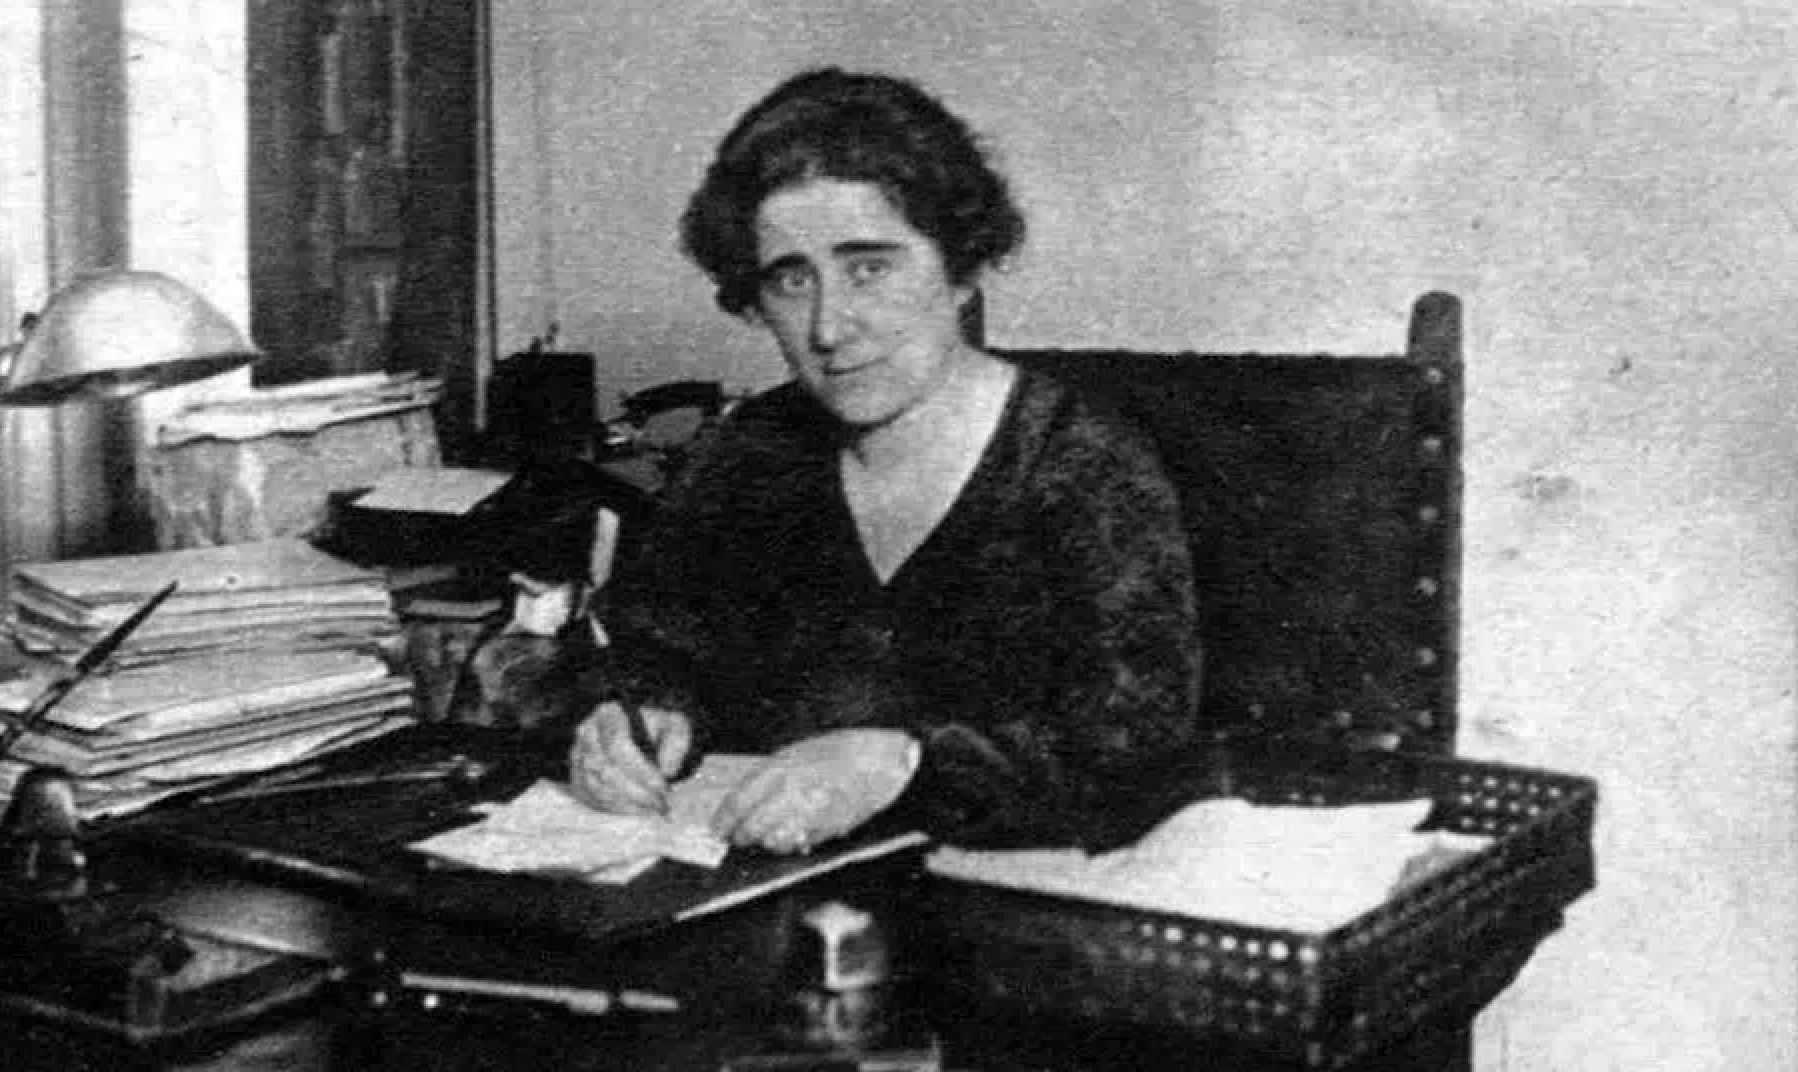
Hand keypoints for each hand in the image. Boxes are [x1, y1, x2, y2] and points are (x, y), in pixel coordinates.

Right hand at [568, 702, 692, 814]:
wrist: (645, 737)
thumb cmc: (660, 731)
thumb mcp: (676, 727)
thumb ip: (676, 744)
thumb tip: (665, 770)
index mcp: (609, 713)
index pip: (618, 746)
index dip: (640, 771)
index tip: (662, 787)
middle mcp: (587, 732)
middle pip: (605, 768)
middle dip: (635, 791)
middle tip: (658, 803)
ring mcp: (578, 755)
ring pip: (596, 786)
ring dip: (625, 802)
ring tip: (650, 807)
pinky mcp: (577, 775)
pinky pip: (590, 797)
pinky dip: (614, 807)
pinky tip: (635, 808)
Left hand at [712, 729, 919, 853]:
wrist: (884, 761)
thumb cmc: (842, 751)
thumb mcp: (798, 752)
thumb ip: (771, 776)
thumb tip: (746, 802)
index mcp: (781, 768)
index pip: (739, 801)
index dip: (723, 820)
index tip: (716, 829)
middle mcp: (793, 792)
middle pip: (753, 827)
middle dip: (741, 836)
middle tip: (736, 839)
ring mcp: (811, 814)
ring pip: (774, 842)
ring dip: (765, 843)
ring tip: (763, 838)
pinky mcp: (828, 830)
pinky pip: (799, 844)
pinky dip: (791, 843)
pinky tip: (791, 836)